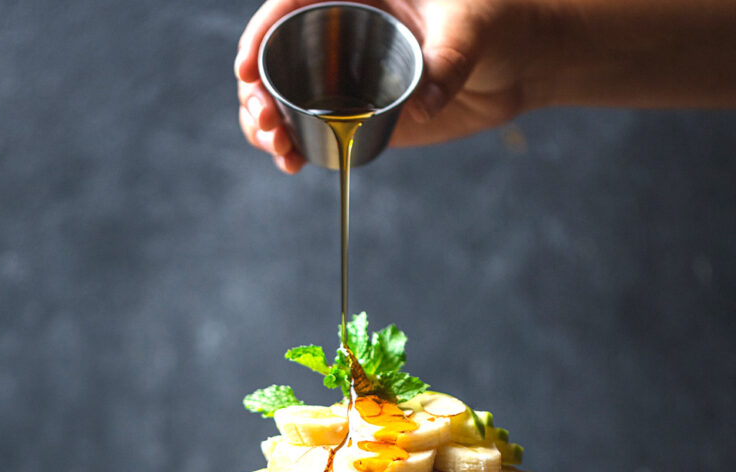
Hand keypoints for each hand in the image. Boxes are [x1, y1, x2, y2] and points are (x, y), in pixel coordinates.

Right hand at [235, 0, 538, 173]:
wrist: (517, 59)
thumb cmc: (496, 17)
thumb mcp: (472, 23)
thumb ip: (449, 58)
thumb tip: (425, 103)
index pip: (290, 5)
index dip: (259, 35)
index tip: (245, 69)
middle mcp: (341, 32)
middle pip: (276, 57)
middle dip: (257, 92)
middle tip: (265, 122)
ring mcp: (347, 76)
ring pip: (286, 98)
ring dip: (268, 126)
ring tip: (277, 149)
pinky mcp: (359, 113)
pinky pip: (314, 129)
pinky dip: (296, 148)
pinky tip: (291, 164)